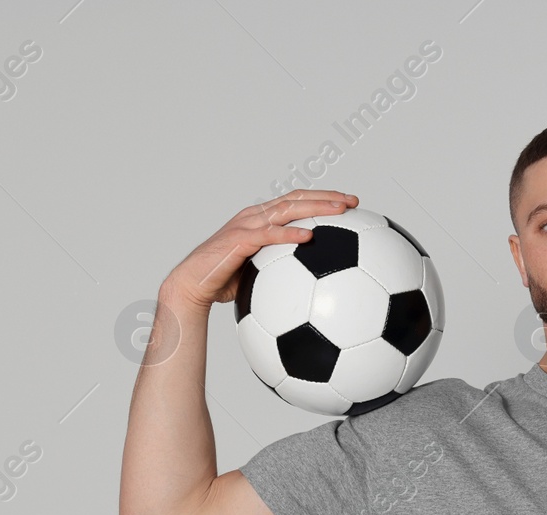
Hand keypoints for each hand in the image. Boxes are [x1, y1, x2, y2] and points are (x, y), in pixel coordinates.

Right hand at [161, 189, 358, 310]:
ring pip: (286, 209)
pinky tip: (309, 237)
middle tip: (353, 201)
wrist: (193, 285)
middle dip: (327, 196)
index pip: (295, 201)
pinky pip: (268, 234)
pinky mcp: (238, 241)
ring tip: (340, 210)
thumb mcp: (258, 272)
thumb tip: (308, 283)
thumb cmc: (223, 282)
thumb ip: (279, 267)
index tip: (348, 204)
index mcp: (260, 219)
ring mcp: (246, 225)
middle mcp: (254, 215)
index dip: (322, 199)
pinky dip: (289, 234)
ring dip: (316, 207)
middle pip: (296, 198)